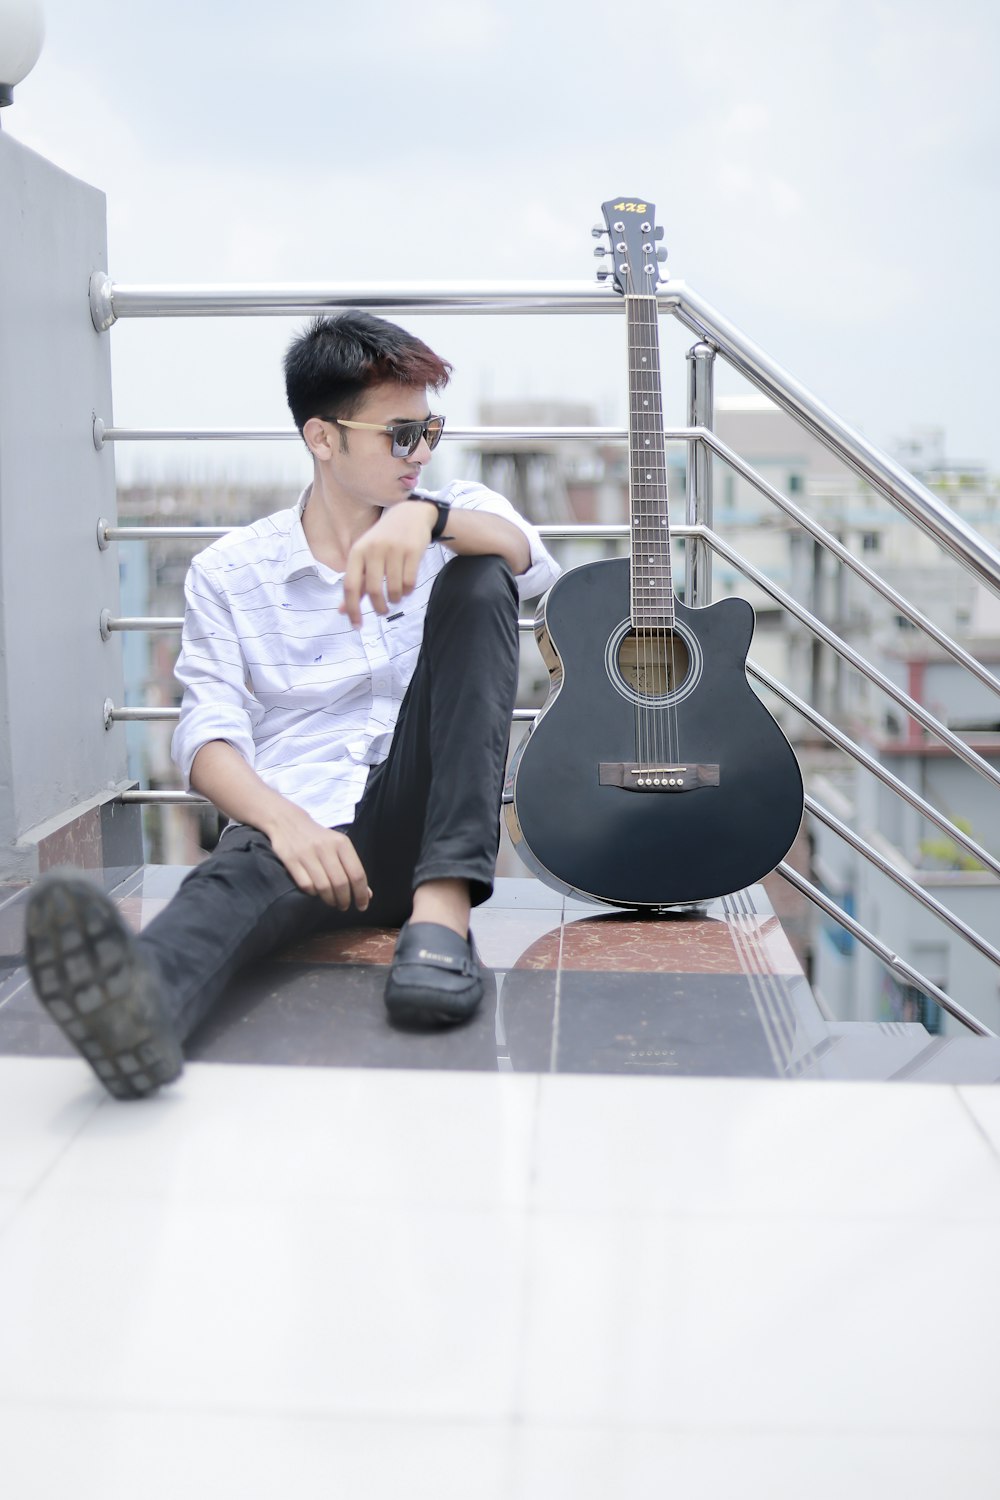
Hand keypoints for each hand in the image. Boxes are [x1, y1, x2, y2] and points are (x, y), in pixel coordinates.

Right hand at [266, 806, 371, 910]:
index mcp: (341, 843)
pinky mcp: (291, 860)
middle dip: (345, 900)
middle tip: (344, 906)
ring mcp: (307, 853)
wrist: (288, 821)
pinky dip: (313, 893)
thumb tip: (368, 894)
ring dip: (330, 900)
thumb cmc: (319, 838)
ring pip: (323, 887)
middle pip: (341, 883)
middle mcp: (325, 847)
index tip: (362, 906)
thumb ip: (352, 868)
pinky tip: (315, 892)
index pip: (357, 874)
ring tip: (332, 902)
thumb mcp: (339, 846)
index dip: (361, 894)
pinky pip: (306, 885)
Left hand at [339, 501, 434, 627]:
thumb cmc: (383, 541)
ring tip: (396, 597)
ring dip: (396, 599)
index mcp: (357, 552)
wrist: (410, 514)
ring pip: (394, 589)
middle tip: (382, 612)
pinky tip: (407, 588)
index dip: (352, 609)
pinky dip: (408, 591)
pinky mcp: (413, 550)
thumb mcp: (364, 557)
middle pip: (373, 590)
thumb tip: (341, 611)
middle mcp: (373, 549)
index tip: (357, 626)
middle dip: (379, 607)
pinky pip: (410, 582)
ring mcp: (394, 549)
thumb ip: (356, 584)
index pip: (350, 586)